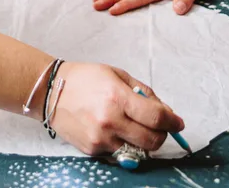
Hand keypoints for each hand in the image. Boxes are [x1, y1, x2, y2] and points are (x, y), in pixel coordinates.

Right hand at [49, 62, 184, 154]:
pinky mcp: (92, 150)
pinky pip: (119, 153)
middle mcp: (109, 120)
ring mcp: (100, 138)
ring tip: (134, 127)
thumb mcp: (116, 75)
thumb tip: (165, 111)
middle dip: (161, 135)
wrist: (50, 91)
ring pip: (137, 151)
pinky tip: (115, 130)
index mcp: (117, 97)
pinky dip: (124, 144)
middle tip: (158, 127)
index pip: (156, 117)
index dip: (173, 122)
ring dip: (142, 141)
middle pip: (151, 140)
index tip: (178, 123)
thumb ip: (143, 93)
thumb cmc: (84, 79)